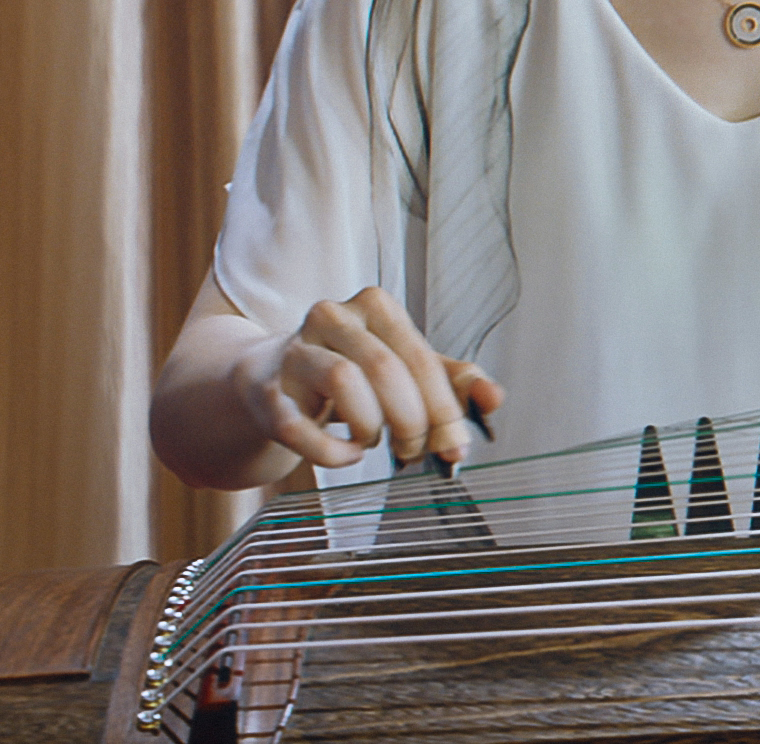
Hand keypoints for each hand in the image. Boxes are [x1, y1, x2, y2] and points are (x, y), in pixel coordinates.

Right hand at [231, 286, 501, 469]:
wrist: (269, 380)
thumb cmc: (350, 372)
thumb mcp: (406, 368)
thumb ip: (453, 380)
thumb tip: (494, 399)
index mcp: (375, 306)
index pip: (420, 358)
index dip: (444, 409)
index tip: (456, 447)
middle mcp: (333, 317)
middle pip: (387, 369)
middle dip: (412, 422)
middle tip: (416, 452)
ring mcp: (294, 351)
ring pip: (344, 381)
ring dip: (371, 426)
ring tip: (374, 440)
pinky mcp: (265, 391)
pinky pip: (298, 425)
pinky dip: (332, 451)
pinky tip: (348, 455)